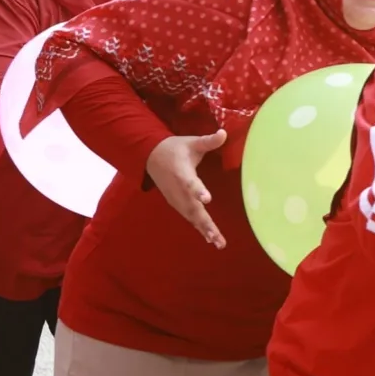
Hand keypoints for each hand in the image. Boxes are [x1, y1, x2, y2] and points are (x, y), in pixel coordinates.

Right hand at [147, 130, 229, 249]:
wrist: (150, 157)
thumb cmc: (174, 149)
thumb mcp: (191, 142)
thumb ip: (208, 141)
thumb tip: (224, 133)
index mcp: (182, 172)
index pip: (190, 182)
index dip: (198, 190)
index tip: (207, 198)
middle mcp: (178, 189)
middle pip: (192, 208)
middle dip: (205, 223)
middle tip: (217, 238)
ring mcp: (176, 199)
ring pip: (191, 216)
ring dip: (204, 229)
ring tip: (218, 242)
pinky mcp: (176, 203)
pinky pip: (189, 217)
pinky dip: (199, 228)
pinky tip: (210, 238)